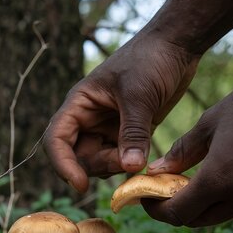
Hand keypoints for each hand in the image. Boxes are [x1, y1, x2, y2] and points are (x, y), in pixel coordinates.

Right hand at [44, 35, 199, 192]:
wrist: (175, 46)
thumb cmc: (151, 60)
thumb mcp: (140, 95)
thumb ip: (133, 132)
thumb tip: (130, 167)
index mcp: (80, 103)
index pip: (57, 139)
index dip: (62, 165)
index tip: (80, 185)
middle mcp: (90, 118)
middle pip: (79, 156)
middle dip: (99, 165)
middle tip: (127, 162)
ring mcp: (109, 126)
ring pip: (100, 161)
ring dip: (115, 166)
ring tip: (139, 157)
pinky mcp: (129, 133)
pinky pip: (121, 158)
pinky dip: (129, 165)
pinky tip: (145, 162)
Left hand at [143, 74, 232, 226]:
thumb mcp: (209, 124)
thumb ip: (180, 153)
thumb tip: (156, 171)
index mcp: (219, 179)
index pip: (178, 213)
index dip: (157, 210)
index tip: (148, 198)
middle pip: (197, 219)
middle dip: (177, 209)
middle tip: (167, 191)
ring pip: (221, 215)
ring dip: (203, 205)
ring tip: (196, 181)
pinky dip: (229, 198)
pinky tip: (230, 176)